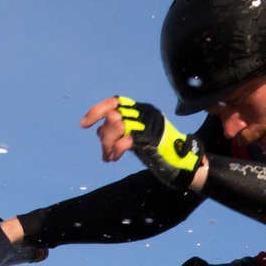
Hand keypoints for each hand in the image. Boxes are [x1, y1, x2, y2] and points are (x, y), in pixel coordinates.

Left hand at [83, 96, 207, 193]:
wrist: (181, 164)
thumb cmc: (159, 152)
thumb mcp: (134, 138)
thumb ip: (118, 132)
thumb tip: (98, 130)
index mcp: (141, 110)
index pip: (114, 102)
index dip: (97, 111)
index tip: (84, 124)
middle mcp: (144, 113)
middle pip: (113, 115)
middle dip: (104, 135)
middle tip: (105, 151)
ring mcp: (149, 124)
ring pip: (117, 125)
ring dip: (108, 143)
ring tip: (110, 155)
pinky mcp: (151, 138)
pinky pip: (126, 140)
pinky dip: (116, 150)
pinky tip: (114, 158)